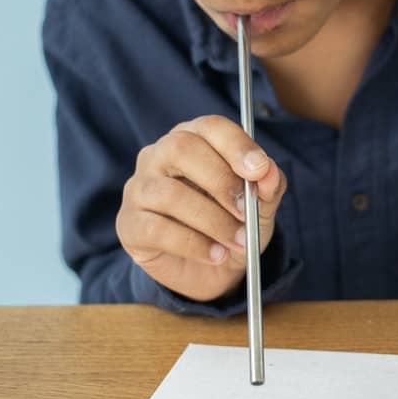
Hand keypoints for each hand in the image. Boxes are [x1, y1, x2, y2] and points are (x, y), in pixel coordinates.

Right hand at [116, 115, 286, 301]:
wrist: (212, 271)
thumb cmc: (232, 223)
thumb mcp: (260, 206)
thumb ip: (267, 186)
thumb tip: (268, 171)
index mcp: (193, 139)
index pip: (210, 127)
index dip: (236, 144)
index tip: (259, 169)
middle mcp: (159, 156)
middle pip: (181, 148)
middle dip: (221, 181)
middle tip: (247, 212)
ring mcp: (139, 189)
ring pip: (170, 193)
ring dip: (213, 221)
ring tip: (239, 241)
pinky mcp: (129, 224)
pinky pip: (157, 228)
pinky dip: (193, 244)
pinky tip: (216, 254)